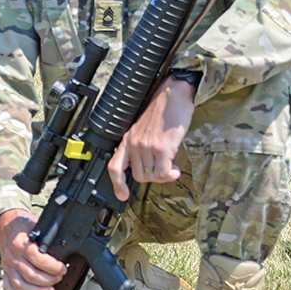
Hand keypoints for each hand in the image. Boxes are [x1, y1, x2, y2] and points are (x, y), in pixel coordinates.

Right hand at [0, 209, 67, 289]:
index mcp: (21, 243)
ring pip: (21, 285)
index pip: (38, 259)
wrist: (4, 223)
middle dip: (49, 280)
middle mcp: (13, 256)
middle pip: (31, 275)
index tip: (63, 269)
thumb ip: (47, 238)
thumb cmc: (22, 225)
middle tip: (59, 278)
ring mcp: (7, 265)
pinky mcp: (5, 271)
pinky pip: (9, 287)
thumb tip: (63, 248)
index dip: (53, 267)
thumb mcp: (36, 225)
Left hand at [107, 77, 195, 200]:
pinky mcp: (161, 148)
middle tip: (164, 170)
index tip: (122, 195)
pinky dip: (171, 175)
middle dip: (153, 178)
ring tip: (171, 166)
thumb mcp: (143, 129)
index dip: (117, 183)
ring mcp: (146, 146)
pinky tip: (176, 168)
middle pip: (138, 176)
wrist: (173, 95)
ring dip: (164, 176)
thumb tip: (147, 165)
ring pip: (152, 176)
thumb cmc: (162, 111)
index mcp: (127, 140)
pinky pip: (163, 173)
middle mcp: (133, 144)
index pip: (114, 166)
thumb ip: (140, 146)